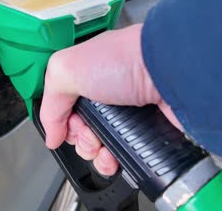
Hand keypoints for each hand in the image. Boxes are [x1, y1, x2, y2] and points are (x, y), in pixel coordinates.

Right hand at [40, 24, 181, 175]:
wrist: (171, 71)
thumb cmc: (127, 59)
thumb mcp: (67, 69)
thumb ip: (50, 102)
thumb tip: (51, 134)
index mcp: (86, 75)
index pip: (65, 108)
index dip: (63, 121)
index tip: (68, 124)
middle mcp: (107, 94)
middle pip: (82, 129)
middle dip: (80, 139)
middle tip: (88, 132)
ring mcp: (128, 114)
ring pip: (102, 146)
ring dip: (96, 154)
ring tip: (102, 148)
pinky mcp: (146, 130)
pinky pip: (125, 155)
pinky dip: (116, 162)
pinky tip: (114, 158)